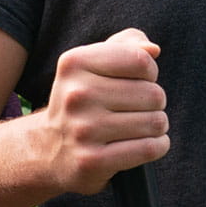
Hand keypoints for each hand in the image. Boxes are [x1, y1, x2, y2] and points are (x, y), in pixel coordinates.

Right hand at [30, 30, 167, 195]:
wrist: (48, 150)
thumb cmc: (83, 100)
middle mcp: (76, 95)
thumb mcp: (94, 64)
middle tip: (136, 109)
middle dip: (154, 102)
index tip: (138, 81)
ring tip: (139, 126)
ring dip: (157, 126)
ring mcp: (83, 130)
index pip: (141, 61)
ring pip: (155, 122)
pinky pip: (149, 148)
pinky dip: (157, 146)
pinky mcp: (92, 161)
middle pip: (153, 94)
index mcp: (74, 63)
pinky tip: (144, 144)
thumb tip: (153, 50)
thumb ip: (127, 46)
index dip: (149, 72)